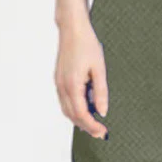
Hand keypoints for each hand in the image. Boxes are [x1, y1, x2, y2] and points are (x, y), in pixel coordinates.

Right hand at [54, 21, 108, 138]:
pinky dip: (74, 109)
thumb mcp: (99, 68)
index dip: (92, 126)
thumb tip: (102, 111)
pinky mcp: (59, 79)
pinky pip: (64, 101)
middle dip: (86, 126)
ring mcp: (58, 83)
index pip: (81, 114)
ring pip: (66, 110)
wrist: (72, 29)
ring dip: (79, 119)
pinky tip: (84, 107)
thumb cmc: (86, 44)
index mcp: (72, 85)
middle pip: (72, 115)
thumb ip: (101, 92)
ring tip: (94, 123)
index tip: (103, 132)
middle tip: (100, 132)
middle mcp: (62, 87)